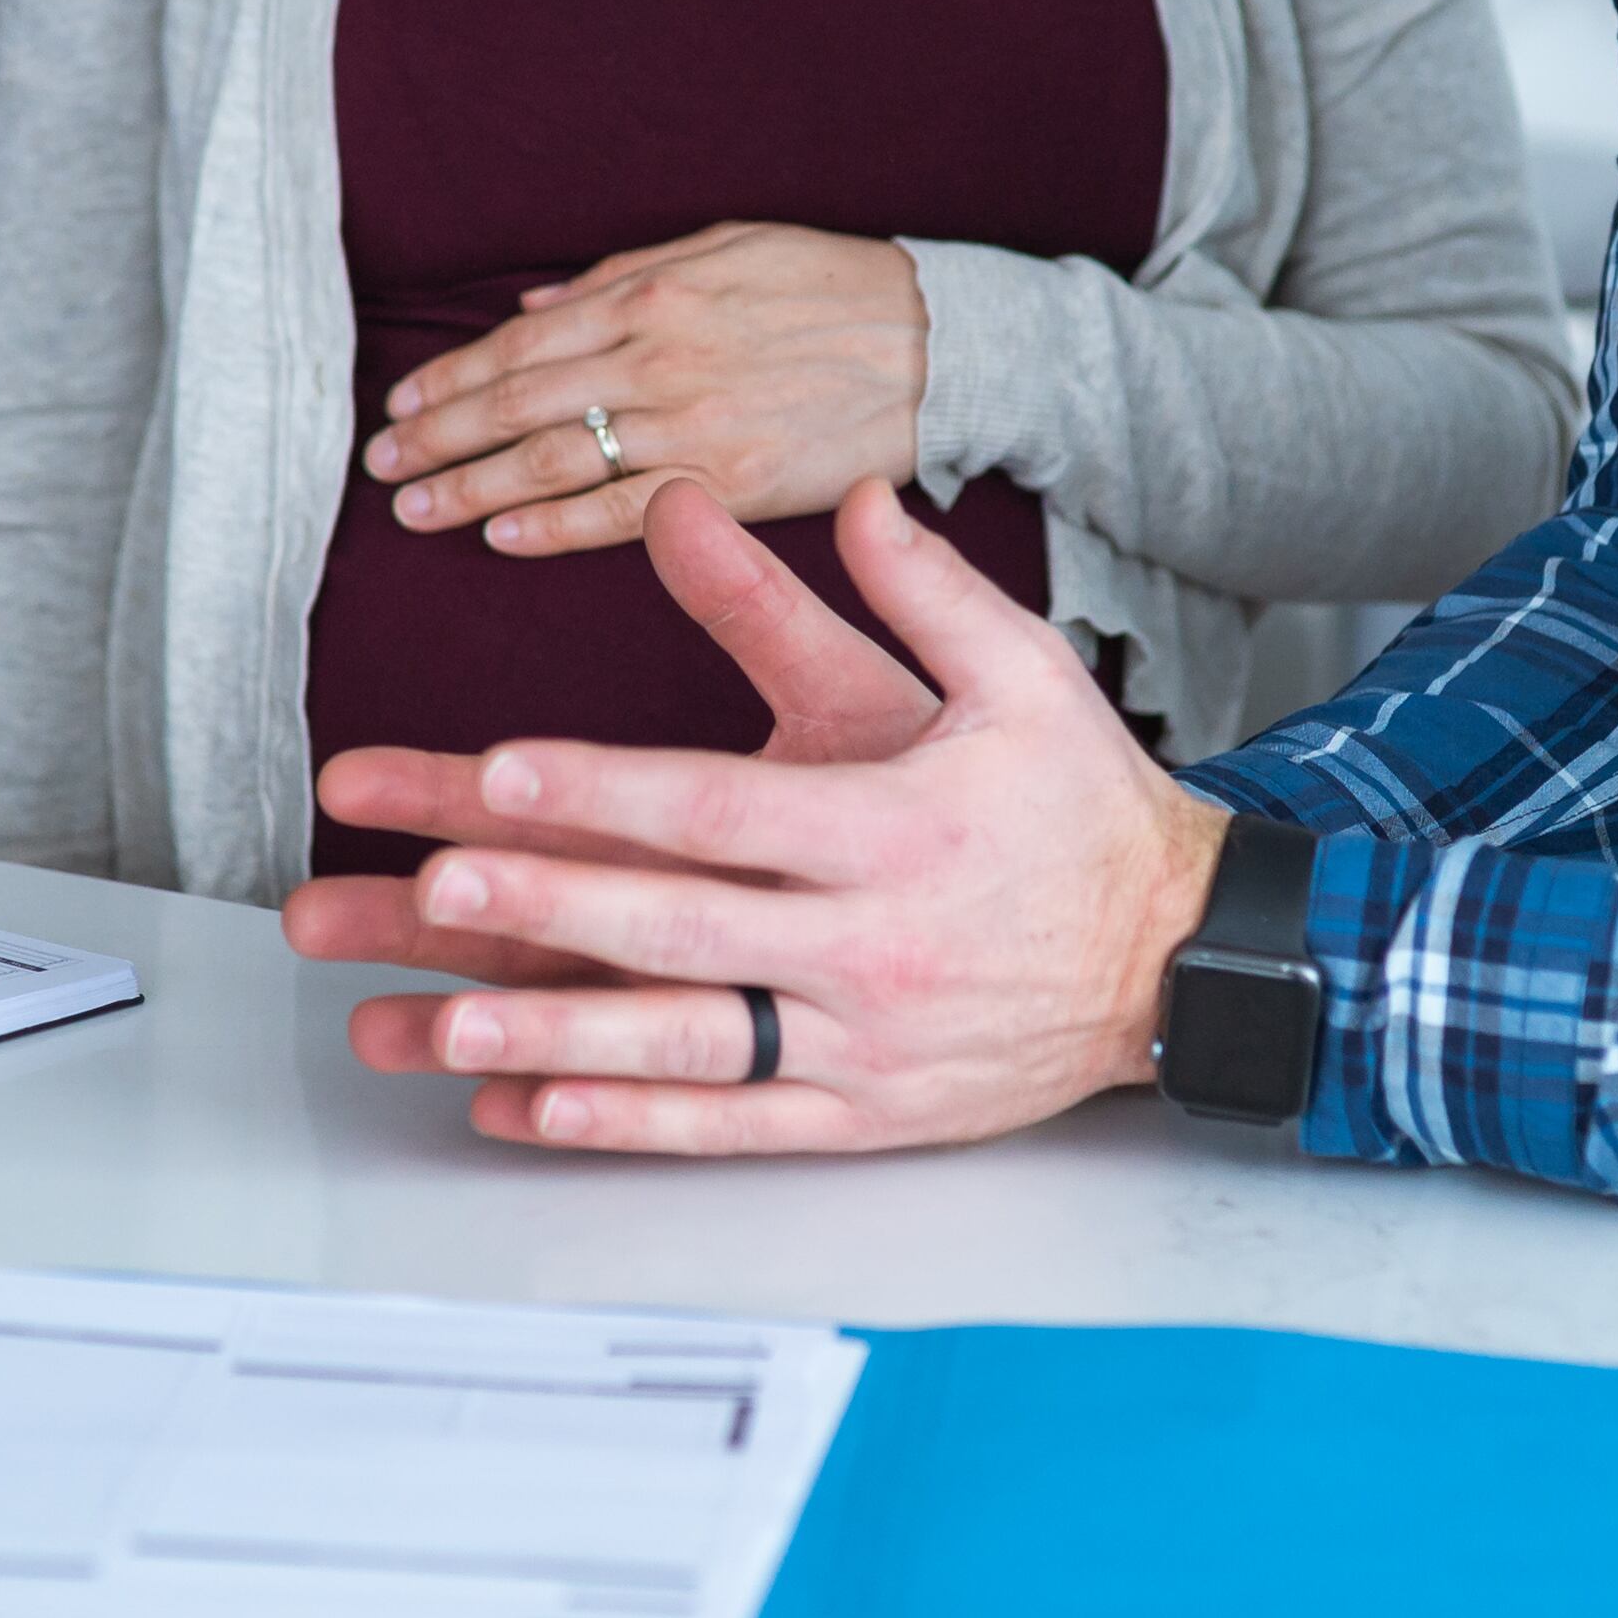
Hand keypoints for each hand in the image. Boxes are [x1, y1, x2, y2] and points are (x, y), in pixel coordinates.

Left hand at [286, 477, 1230, 1157]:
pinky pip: (731, 1126)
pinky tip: (529, 1111)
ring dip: (557, 1041)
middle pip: (683, 928)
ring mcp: (865, 1045)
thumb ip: (919, 588)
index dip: (606, 790)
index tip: (500, 771)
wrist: (1184, 959)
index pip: (726, 809)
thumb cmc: (1082, 808)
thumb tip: (851, 491)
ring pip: (689, 1047)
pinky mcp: (866, 1115)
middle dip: (548, 909)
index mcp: (898, 830)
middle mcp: (874, 945)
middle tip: (432, 886)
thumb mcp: (1020, 675)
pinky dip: (629, 1123)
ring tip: (441, 1027)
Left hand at [365, 222, 925, 555]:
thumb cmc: (831, 286)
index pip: (520, 344)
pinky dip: (554, 528)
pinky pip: (624, 514)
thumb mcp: (725, 247)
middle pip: (519, 404)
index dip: (451, 379)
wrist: (940, 346)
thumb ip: (621, 276)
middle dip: (439, 439)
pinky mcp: (731, 483)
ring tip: (416, 510)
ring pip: (554, 462)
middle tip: (379, 468)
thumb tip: (527, 309)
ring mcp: (693, 424)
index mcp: (653, 294)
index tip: (401, 408)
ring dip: (472, 489)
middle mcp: (659, 358)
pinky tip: (501, 538)